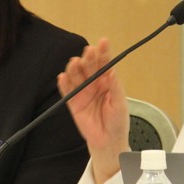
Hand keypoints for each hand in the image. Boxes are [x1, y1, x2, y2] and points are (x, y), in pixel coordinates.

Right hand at [57, 38, 129, 183]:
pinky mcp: (73, 103)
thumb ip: (115, 87)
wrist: (108, 142)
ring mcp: (83, 93)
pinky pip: (67, 92)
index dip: (103, 52)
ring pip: (76, 76)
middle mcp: (94, 84)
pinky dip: (64, 84)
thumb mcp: (120, 104)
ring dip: (74, 68)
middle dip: (88, 58)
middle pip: (89, 67)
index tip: (103, 42)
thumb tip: (113, 71)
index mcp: (108, 82)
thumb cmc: (118, 122)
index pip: (105, 64)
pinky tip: (62, 76)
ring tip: (74, 62)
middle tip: (88, 52)